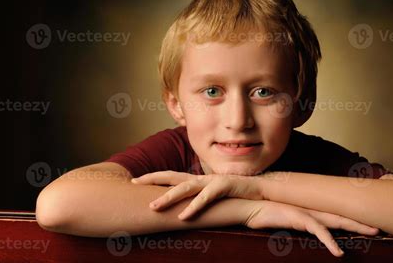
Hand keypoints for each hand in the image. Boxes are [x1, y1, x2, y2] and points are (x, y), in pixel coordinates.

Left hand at [131, 170, 262, 219]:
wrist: (259, 188)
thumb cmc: (233, 193)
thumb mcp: (211, 195)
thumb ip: (197, 197)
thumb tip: (181, 206)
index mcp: (196, 180)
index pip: (170, 176)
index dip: (153, 177)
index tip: (134, 180)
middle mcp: (201, 178)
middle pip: (172, 176)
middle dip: (152, 179)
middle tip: (133, 182)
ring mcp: (211, 181)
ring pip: (185, 187)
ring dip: (168, 197)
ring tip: (153, 207)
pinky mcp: (224, 186)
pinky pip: (206, 198)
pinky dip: (194, 207)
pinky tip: (183, 216)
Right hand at [245, 200, 379, 256]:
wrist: (249, 206)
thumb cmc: (265, 214)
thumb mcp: (286, 220)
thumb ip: (298, 223)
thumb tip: (308, 229)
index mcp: (310, 209)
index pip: (335, 212)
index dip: (351, 216)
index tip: (367, 220)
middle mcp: (312, 208)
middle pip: (342, 214)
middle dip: (361, 219)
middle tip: (380, 223)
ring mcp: (306, 212)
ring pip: (336, 219)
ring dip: (355, 226)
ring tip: (372, 232)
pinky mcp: (298, 218)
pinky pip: (318, 230)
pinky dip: (329, 241)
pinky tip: (338, 252)